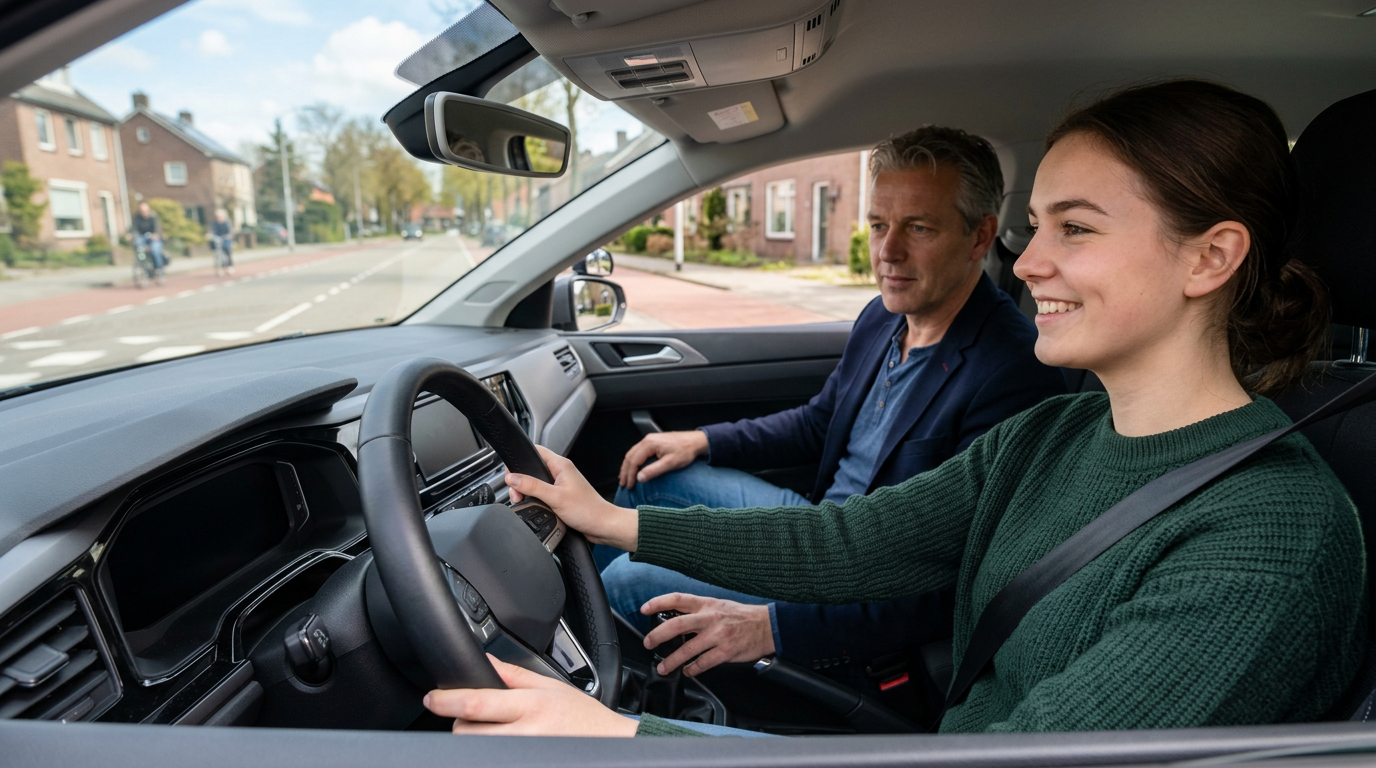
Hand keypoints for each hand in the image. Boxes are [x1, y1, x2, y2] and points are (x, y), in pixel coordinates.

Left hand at [425, 655, 637, 736]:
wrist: (608, 744)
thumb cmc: (582, 716)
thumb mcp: (550, 686)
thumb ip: (514, 674)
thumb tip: (486, 661)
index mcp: (531, 706)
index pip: (478, 703)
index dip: (448, 701)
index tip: (432, 699)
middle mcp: (525, 734)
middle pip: (468, 732)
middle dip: (461, 721)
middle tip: (471, 715)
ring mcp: (522, 755)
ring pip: (474, 750)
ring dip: (472, 739)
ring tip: (489, 731)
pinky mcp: (521, 763)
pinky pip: (491, 757)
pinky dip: (487, 750)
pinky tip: (498, 742)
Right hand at [506, 445, 638, 550]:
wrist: (603, 526)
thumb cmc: (588, 510)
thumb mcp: (555, 497)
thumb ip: (532, 486)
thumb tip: (512, 478)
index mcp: (561, 465)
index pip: (535, 451)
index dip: (520, 460)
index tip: (511, 474)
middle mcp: (561, 472)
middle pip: (532, 469)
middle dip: (521, 481)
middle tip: (518, 495)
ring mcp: (561, 485)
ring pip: (536, 483)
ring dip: (528, 492)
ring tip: (525, 502)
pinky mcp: (561, 497)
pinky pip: (542, 494)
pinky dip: (536, 499)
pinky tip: (536, 507)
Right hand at [619, 431, 708, 488]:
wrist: (696, 441)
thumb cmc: (685, 451)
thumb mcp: (670, 463)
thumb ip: (654, 470)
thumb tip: (639, 478)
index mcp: (649, 444)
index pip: (634, 461)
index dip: (630, 475)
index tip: (630, 486)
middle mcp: (647, 440)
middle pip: (630, 457)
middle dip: (625, 471)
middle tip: (623, 484)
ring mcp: (649, 440)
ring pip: (632, 454)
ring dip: (627, 467)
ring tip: (625, 478)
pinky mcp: (653, 442)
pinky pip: (638, 452)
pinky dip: (633, 461)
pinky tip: (633, 468)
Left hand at [641, 594, 774, 676]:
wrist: (768, 626)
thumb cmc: (742, 616)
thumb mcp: (719, 605)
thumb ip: (699, 611)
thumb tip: (678, 621)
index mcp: (707, 604)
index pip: (678, 599)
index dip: (658, 602)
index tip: (644, 609)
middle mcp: (710, 618)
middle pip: (677, 625)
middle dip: (658, 635)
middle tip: (648, 643)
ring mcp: (718, 635)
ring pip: (688, 649)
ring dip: (672, 660)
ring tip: (663, 667)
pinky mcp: (726, 651)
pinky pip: (703, 663)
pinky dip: (692, 669)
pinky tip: (687, 671)